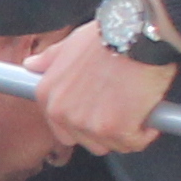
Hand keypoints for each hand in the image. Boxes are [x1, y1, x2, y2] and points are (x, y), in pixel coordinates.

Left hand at [25, 18, 174, 155]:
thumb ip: (50, 59)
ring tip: (137, 108)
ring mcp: (88, 123)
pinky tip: (150, 114)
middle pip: (87, 142)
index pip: (63, 130)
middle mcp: (63, 112)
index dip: (87, 123)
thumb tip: (30, 65)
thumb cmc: (107, 36)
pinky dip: (145, 133)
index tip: (103, 112)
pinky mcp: (115, 129)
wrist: (137, 35)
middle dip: (107, 130)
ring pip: (110, 145)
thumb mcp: (70, 43)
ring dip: (127, 133)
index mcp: (48, 95)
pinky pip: (133, 143)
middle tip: (124, 109)